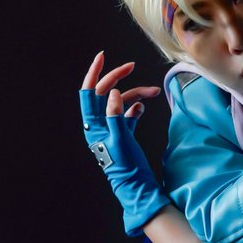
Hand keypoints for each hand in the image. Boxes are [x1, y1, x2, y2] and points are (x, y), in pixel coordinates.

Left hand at [79, 52, 169, 235]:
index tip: (103, 56)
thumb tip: (111, 93)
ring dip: (135, 95)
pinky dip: (135, 108)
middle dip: (118, 79)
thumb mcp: (120, 139)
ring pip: (120, 103)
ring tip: (153, 92)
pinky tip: (143, 107)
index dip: (94, 73)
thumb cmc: (126, 166)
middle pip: (105, 94)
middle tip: (132, 66)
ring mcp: (111, 129)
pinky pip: (127, 115)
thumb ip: (115, 115)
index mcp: (93, 126)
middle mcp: (99, 125)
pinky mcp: (123, 135)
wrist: (136, 186)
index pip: (88, 93)